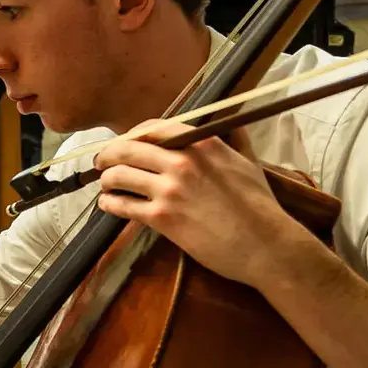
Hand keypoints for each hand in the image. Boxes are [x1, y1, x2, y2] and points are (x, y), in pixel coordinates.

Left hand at [93, 123, 307, 288]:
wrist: (266, 244)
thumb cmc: (260, 205)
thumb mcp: (249, 162)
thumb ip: (234, 139)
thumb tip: (230, 123)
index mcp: (201, 144)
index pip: (153, 128)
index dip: (132, 134)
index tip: (125, 141)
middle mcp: (181, 161)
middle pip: (128, 149)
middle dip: (109, 155)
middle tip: (101, 161)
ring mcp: (170, 190)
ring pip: (120, 176)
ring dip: (107, 179)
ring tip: (105, 184)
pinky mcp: (163, 218)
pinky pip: (124, 206)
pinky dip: (110, 203)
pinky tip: (108, 204)